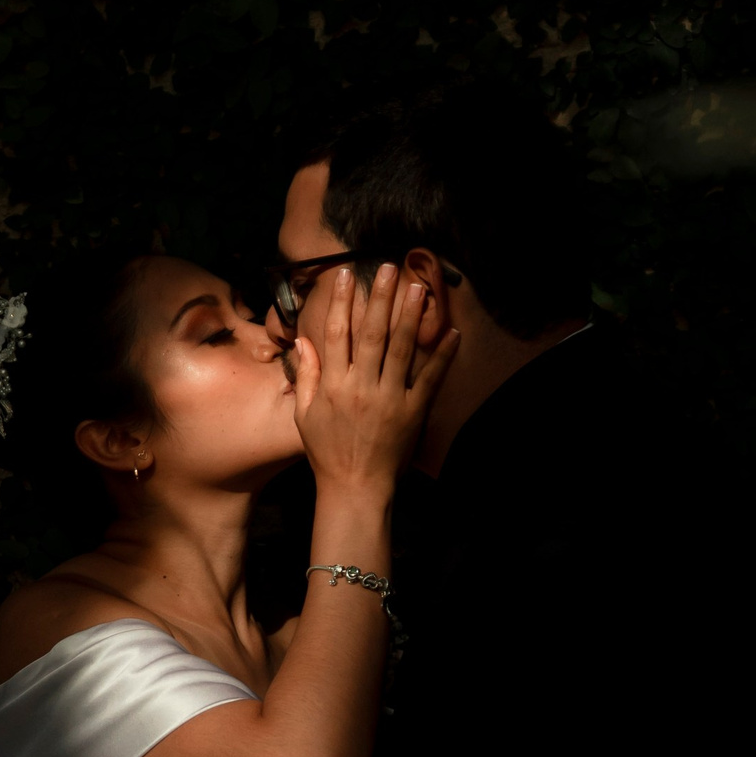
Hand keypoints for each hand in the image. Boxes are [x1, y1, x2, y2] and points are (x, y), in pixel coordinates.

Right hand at [292, 262, 458, 492]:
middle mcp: (360, 387)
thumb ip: (305, 375)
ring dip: (410, 317)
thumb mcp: (304, 414)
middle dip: (379, 298)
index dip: (342, 301)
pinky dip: (442, 356)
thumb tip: (303, 341)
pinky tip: (452, 332)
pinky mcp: (412, 413)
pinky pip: (429, 379)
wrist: (354, 488)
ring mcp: (388, 399)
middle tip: (388, 268)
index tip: (347, 274)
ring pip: (401, 349)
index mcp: (333, 385)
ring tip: (418, 288)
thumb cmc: (326, 452)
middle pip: (371, 333)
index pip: (336, 333)